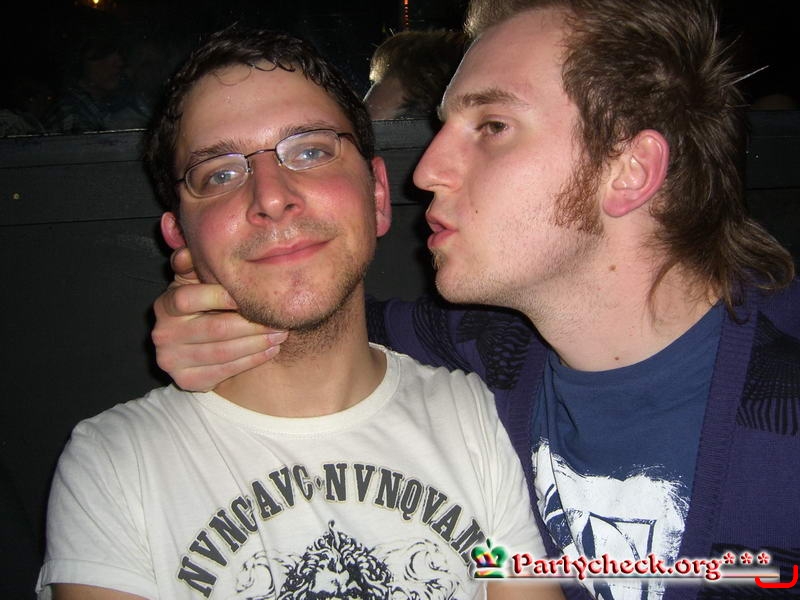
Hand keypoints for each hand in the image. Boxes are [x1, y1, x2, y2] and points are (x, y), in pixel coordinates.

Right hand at [152, 248, 287, 390]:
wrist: (192, 346)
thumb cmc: (202, 304)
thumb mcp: (195, 282)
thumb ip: (194, 265)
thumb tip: (187, 252)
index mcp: (165, 305)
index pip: (188, 299)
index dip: (219, 297)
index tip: (249, 296)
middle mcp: (164, 334)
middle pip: (214, 329)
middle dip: (252, 325)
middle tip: (279, 320)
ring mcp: (172, 360)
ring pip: (223, 352)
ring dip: (257, 343)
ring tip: (281, 334)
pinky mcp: (186, 380)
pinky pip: (225, 371)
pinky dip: (252, 361)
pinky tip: (270, 350)